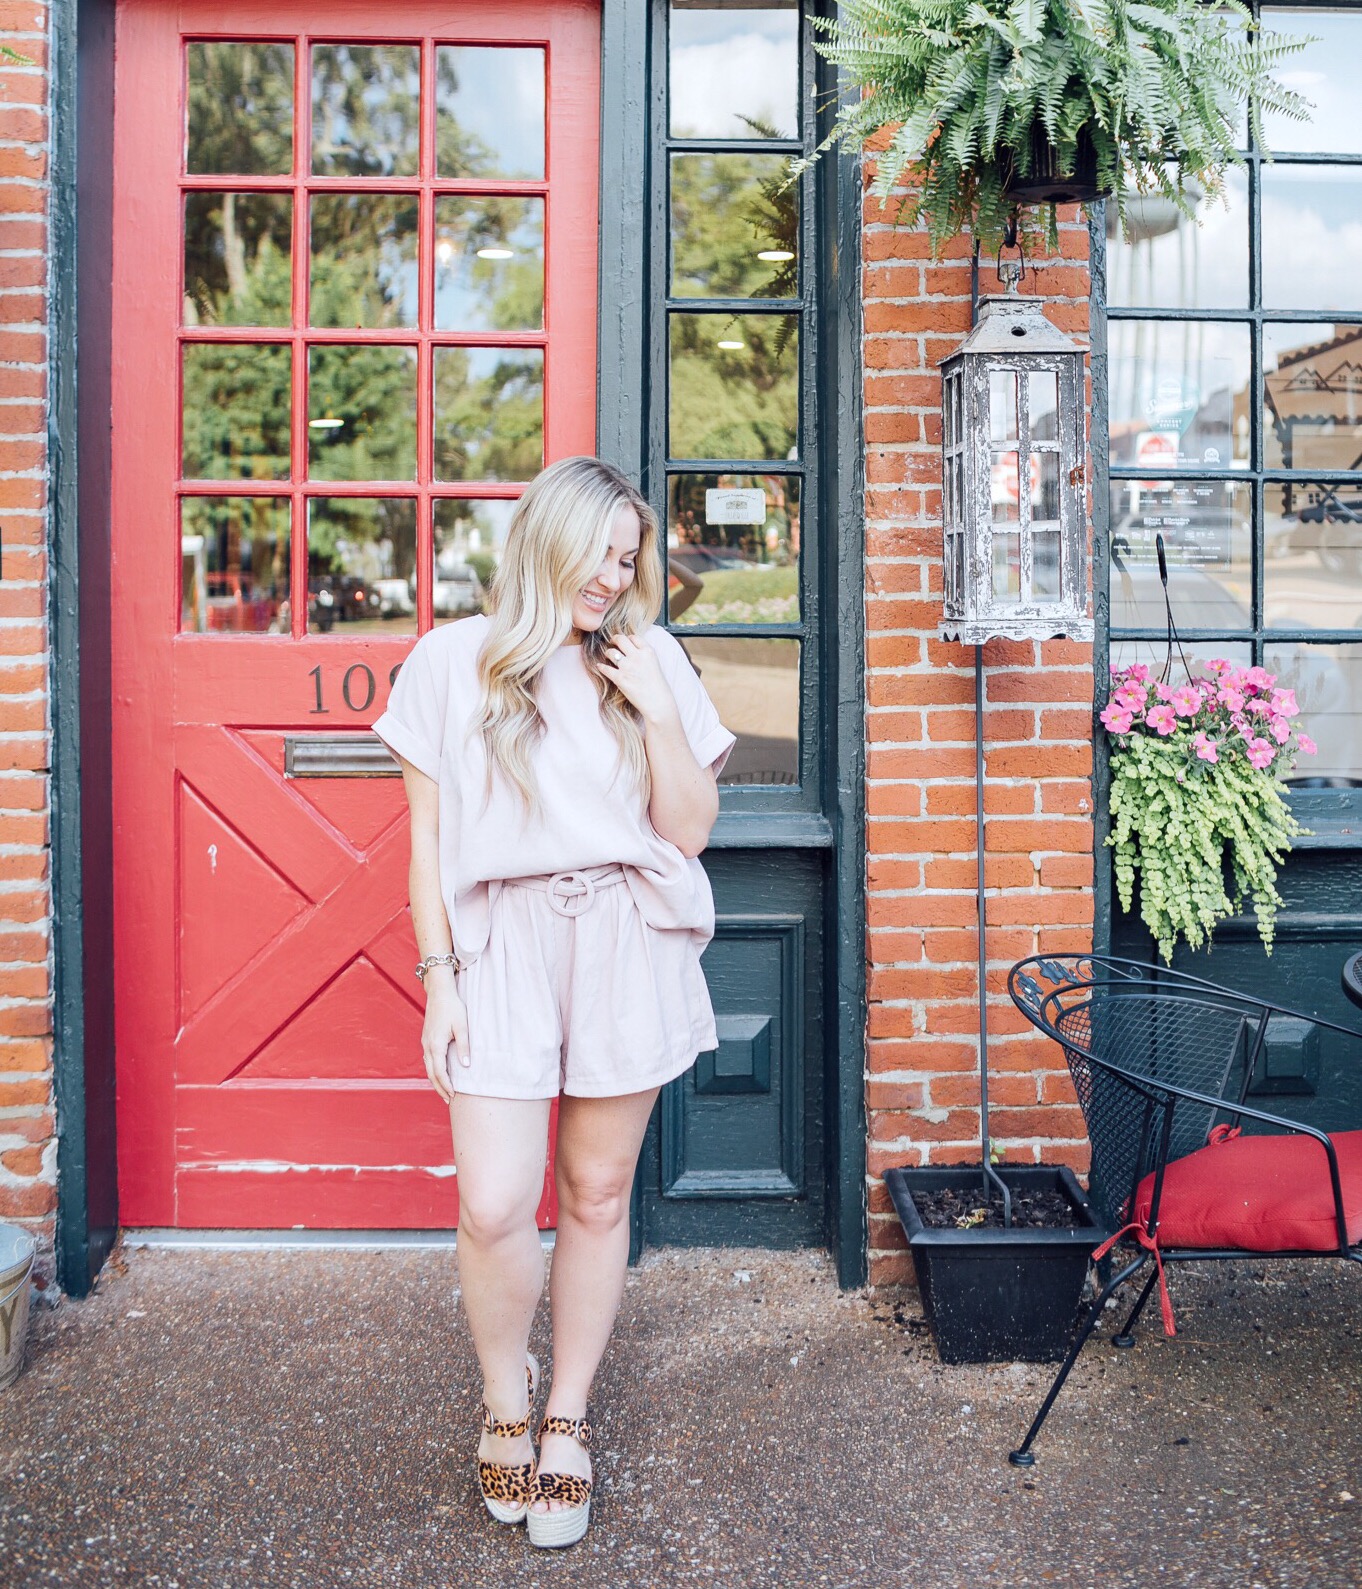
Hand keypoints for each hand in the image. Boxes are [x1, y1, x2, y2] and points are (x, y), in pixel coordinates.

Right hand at [421, 976, 469, 1103]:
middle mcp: (427, 1046)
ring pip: (428, 1068)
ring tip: (445, 1092)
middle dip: (439, 1088)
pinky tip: (439, 1074)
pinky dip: (433, 1071)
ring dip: (436, 1081)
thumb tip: (466, 1066)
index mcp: (435, 1045)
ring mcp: (425, 1043)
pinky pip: (428, 1060)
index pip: (439, 1072)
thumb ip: (463, 1047)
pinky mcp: (426, 1039)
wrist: (439, 992)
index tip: (453, 1095)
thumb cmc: (452, 1007)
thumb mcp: (462, 1026)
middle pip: (431, 1073)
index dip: (446, 1085)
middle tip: (448, 1101)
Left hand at [598, 632, 675, 724]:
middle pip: (621, 639)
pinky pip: (605, 668)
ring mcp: (628, 667)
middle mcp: (637, 656)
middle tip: (612, 642)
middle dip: (614, 639)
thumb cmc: (658, 686)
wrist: (658, 702)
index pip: (634, 637)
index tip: (624, 641)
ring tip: (607, 655)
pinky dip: (601, 667)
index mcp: (648, 652)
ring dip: (607, 653)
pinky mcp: (620, 678)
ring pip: (611, 652)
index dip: (628, 638)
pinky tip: (599, 666)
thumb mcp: (655, 664)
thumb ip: (644, 655)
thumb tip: (631, 650)